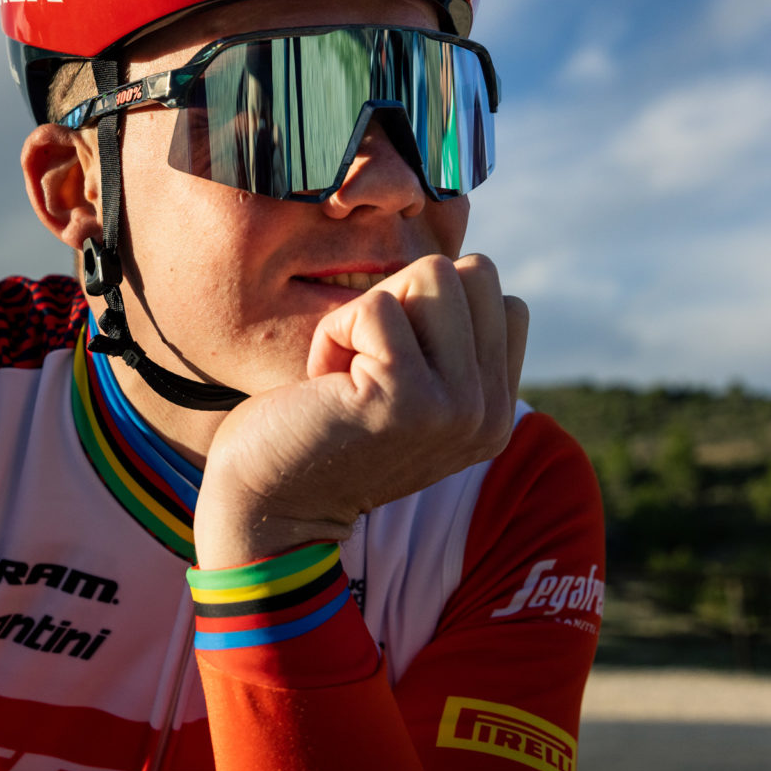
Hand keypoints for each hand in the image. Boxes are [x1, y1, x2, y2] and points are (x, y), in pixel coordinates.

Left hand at [192, 253, 527, 567]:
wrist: (270, 504)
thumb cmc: (327, 426)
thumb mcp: (415, 387)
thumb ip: (453, 342)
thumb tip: (470, 267)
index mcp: (498, 409)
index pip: (500, 297)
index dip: (431, 309)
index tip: (390, 366)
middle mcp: (490, 413)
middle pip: (472, 274)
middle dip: (405, 297)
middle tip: (365, 361)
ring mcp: (455, 407)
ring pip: (433, 274)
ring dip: (370, 312)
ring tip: (346, 373)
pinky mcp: (405, 397)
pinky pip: (374, 306)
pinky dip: (334, 332)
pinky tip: (324, 384)